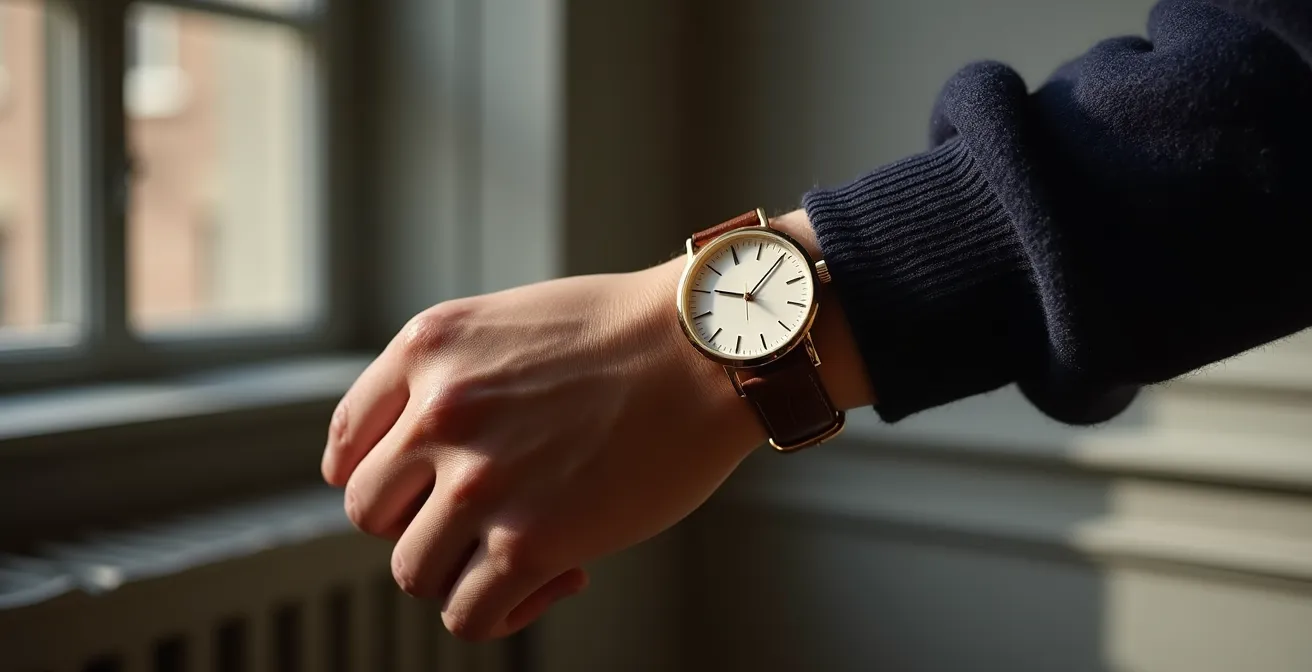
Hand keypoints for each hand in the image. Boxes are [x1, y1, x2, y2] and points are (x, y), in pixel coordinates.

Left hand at [320, 209, 873, 640]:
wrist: (710, 349)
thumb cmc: (630, 332)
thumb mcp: (512, 322)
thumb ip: (454, 376)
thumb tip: (429, 460)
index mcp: (427, 349)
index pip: (349, 448)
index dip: (383, 482)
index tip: (419, 496)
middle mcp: (437, 412)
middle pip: (371, 512)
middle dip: (422, 524)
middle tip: (483, 520)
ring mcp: (477, 480)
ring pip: (412, 570)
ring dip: (461, 571)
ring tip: (521, 555)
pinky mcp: (527, 540)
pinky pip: (467, 614)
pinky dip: (499, 611)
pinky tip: (555, 579)